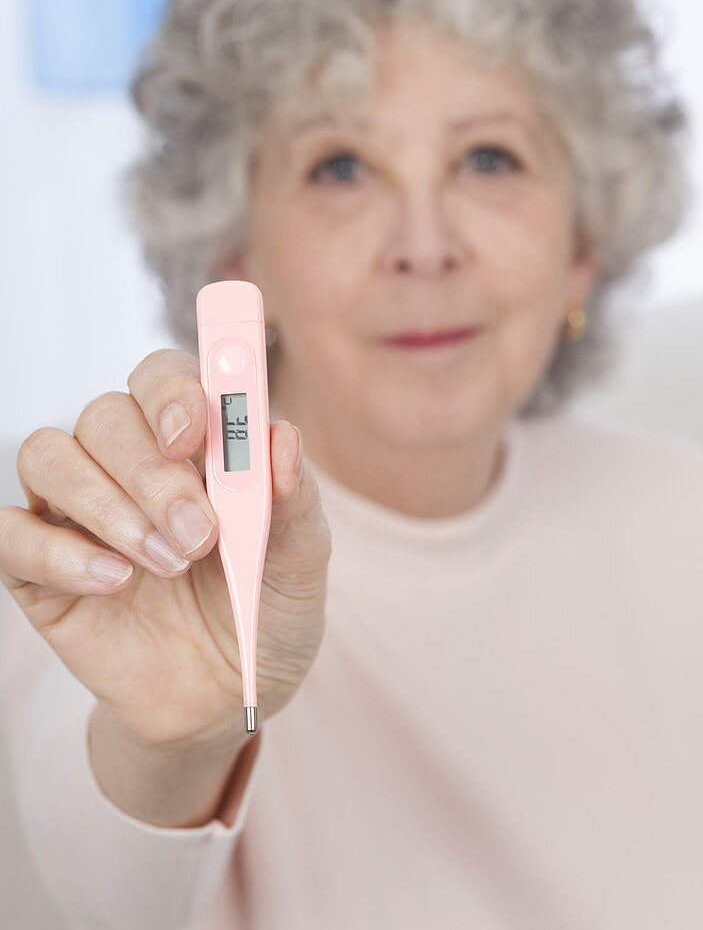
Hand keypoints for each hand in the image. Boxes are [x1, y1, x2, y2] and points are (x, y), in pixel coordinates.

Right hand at [0, 349, 330, 754]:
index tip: (193, 432)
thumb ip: (293, 500)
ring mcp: (77, 511)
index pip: (162, 378)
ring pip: (49, 456)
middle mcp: (127, 462)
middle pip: (106, 416)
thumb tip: (282, 437)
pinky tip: (113, 583)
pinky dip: (57, 552)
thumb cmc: (263, 611)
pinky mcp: (38, 566)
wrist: (224, 699)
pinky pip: (10, 532)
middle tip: (197, 533)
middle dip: (150, 472)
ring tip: (167, 564)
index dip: (171, 393)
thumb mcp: (298, 562)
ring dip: (107, 506)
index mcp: (192, 443)